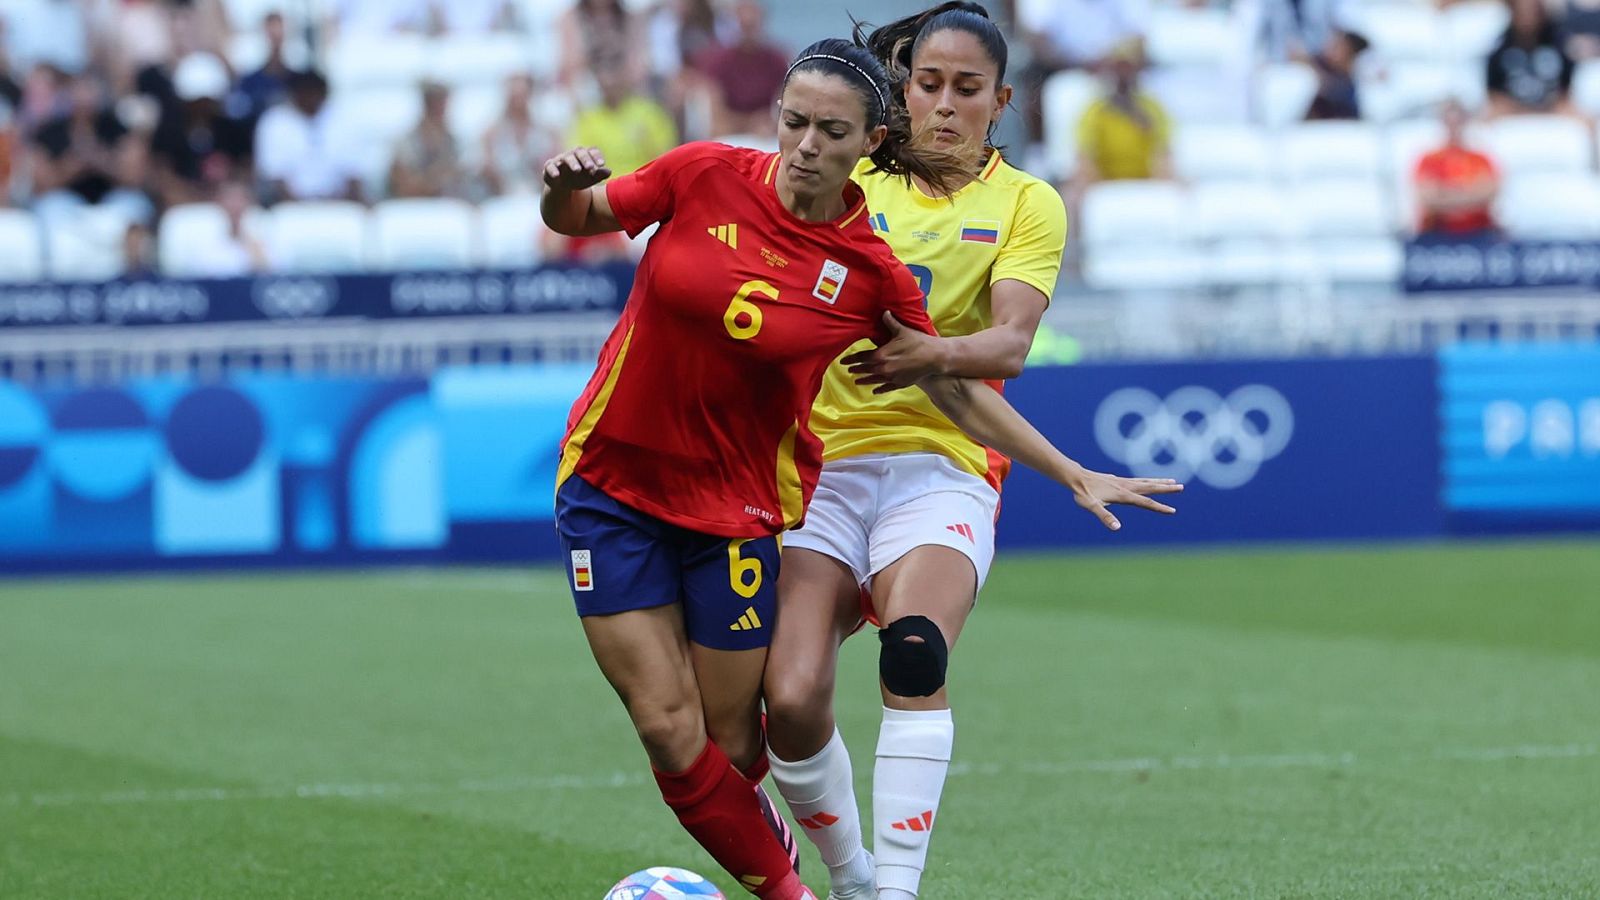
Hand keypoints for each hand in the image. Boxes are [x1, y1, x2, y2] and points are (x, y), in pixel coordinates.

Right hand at [543, 146, 611, 191]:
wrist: (563, 186)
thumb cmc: (580, 178)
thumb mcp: (591, 178)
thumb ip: (600, 174)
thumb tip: (609, 172)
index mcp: (585, 155)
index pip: (592, 151)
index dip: (597, 156)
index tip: (602, 165)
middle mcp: (573, 155)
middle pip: (579, 152)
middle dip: (585, 159)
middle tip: (590, 168)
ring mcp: (560, 160)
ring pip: (566, 158)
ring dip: (572, 163)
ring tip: (577, 170)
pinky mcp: (549, 167)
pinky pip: (550, 166)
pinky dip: (553, 170)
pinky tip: (557, 176)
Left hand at [842, 311, 947, 393]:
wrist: (934, 357)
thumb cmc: (918, 342)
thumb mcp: (902, 330)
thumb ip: (890, 322)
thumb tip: (884, 312)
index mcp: (881, 355)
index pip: (861, 357)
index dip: (851, 359)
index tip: (843, 362)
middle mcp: (883, 368)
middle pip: (866, 370)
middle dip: (856, 369)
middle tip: (849, 370)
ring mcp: (891, 377)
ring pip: (874, 380)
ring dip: (864, 380)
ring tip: (857, 381)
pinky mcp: (900, 383)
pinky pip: (886, 388)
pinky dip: (879, 389)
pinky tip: (874, 390)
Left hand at [1068, 469, 1183, 531]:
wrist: (1076, 477)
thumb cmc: (1083, 493)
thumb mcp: (1092, 506)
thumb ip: (1104, 516)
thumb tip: (1116, 527)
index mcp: (1123, 495)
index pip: (1145, 502)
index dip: (1159, 507)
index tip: (1172, 510)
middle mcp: (1125, 487)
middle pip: (1150, 487)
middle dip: (1166, 488)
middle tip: (1181, 487)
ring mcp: (1122, 482)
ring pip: (1145, 482)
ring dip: (1159, 482)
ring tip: (1172, 481)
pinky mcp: (1118, 480)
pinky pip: (1138, 480)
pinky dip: (1147, 480)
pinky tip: (1148, 481)